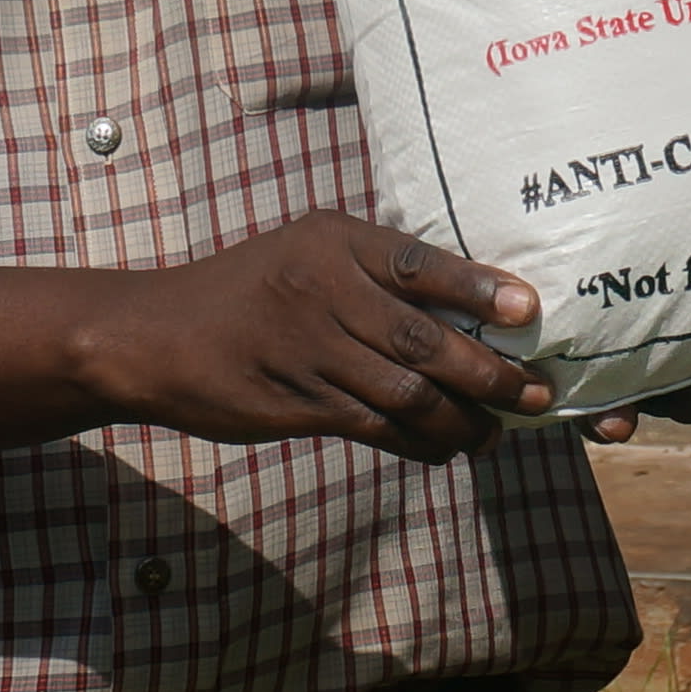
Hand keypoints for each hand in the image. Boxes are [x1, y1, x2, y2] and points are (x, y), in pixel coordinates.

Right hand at [74, 211, 559, 461]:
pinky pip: (375, 428)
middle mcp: (323, 291)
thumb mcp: (302, 253)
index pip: (419, 263)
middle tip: (535, 392)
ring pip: (407, 394)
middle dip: (490, 372)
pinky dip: (419, 443)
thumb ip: (370, 272)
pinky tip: (444, 449)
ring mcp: (308, 350)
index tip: (529, 310)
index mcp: (333, 243)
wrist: (155, 336)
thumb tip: (467, 309)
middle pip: (424, 339)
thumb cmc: (245, 291)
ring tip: (494, 432)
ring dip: (462, 420)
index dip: (479, 288)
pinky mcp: (296, 403)